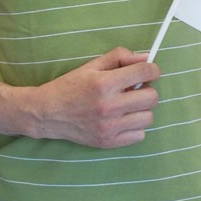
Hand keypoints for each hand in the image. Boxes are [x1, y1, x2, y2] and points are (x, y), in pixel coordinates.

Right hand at [31, 47, 159, 147]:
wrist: (48, 113)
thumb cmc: (70, 86)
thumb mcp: (91, 65)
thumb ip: (119, 57)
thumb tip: (146, 58)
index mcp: (104, 83)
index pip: (144, 72)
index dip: (152, 69)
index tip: (149, 71)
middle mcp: (108, 106)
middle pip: (152, 97)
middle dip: (147, 89)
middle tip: (135, 89)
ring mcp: (109, 127)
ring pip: (148, 118)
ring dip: (141, 109)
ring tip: (127, 105)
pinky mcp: (109, 142)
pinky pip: (140, 135)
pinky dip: (134, 127)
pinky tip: (121, 119)